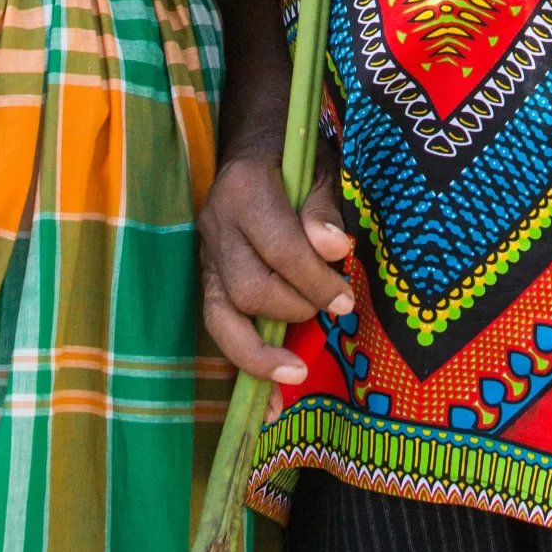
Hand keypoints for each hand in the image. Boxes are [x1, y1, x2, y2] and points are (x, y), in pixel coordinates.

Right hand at [198, 150, 354, 406]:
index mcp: (245, 192)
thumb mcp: (320, 169)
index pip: (279, 249)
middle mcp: (216, 227)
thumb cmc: (296, 160)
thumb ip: (324, 210)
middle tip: (332, 311)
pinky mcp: (208, 282)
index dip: (314, 279)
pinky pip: (220, 329)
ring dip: (260, 352)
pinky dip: (246, 368)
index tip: (345, 300)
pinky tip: (268, 404)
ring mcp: (207, 257)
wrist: (253, 146)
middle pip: (248, 288)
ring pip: (222, 317)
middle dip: (294, 309)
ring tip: (295, 376)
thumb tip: (335, 249)